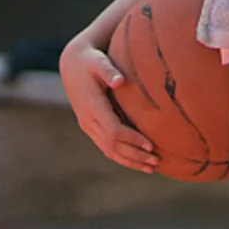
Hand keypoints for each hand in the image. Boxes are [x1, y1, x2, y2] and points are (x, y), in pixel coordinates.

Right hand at [58, 38, 158, 172]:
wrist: (71, 65)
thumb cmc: (91, 61)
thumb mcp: (99, 61)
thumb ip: (109, 70)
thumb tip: (120, 81)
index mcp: (92, 106)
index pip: (114, 130)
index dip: (132, 140)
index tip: (151, 145)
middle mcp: (88, 120)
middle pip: (113, 146)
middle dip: (135, 155)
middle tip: (157, 161)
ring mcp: (88, 126)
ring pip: (109, 151)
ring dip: (130, 161)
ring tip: (152, 168)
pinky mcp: (90, 128)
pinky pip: (106, 148)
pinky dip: (122, 157)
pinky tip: (138, 162)